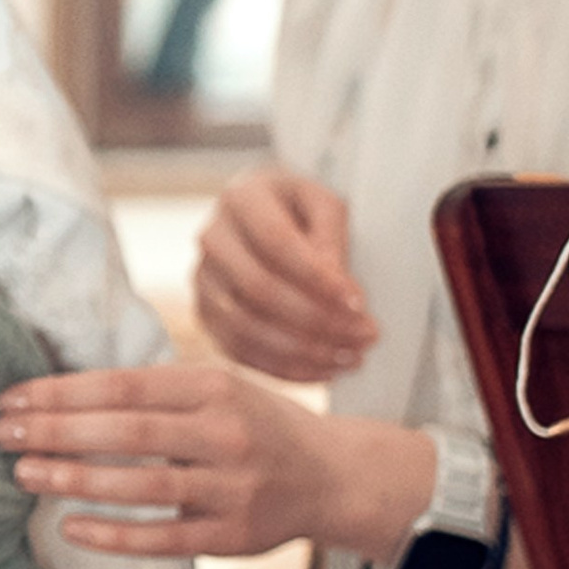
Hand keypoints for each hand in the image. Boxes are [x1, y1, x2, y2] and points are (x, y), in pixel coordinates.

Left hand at [0, 361, 435, 564]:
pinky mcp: (231, 536)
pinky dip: (114, 533)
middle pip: (126, 431)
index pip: (123, 385)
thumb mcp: (216, 390)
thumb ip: (153, 393)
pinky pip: (163, 538)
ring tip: (24, 473)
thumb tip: (58, 396)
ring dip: (75, 479)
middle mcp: (225, 433)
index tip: (12, 399)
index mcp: (213, 387)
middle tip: (2, 434)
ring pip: (141, 485)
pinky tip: (70, 526)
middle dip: (57, 431)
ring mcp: (231, 488)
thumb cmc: (253, 427)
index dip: (62, 392)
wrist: (331, 476)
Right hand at [193, 171, 373, 383]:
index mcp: (242, 199)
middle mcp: (213, 239)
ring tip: (352, 357)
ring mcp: (203, 280)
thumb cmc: (302, 211)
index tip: (359, 303)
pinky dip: (285, 368)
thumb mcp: (327, 206)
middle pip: (258, 289)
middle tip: (365, 336)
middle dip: (317, 320)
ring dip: (304, 350)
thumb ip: (332, 240)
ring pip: (246, 326)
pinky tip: (325, 369)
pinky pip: (240, 351)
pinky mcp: (206, 315)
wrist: (265, 218)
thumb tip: (338, 292)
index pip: (276, 242)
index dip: (318, 278)